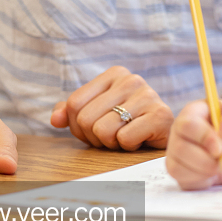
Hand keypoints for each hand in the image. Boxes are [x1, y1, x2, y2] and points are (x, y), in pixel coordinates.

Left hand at [50, 66, 173, 150]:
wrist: (165, 137)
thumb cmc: (128, 125)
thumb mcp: (98, 114)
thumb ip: (72, 113)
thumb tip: (55, 119)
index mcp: (114, 74)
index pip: (74, 103)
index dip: (78, 127)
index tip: (96, 129)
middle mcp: (131, 80)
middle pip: (86, 119)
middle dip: (95, 138)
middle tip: (113, 136)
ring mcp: (148, 95)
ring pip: (103, 130)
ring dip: (111, 144)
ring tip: (126, 137)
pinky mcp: (160, 115)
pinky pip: (124, 139)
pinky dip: (129, 147)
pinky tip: (140, 140)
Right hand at [166, 99, 221, 189]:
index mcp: (197, 112)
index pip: (187, 123)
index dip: (201, 136)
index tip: (221, 146)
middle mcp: (185, 132)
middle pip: (178, 147)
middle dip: (202, 158)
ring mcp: (184, 152)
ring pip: (177, 165)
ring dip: (200, 171)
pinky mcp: (188, 172)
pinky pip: (183, 180)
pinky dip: (199, 182)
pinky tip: (216, 177)